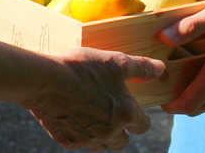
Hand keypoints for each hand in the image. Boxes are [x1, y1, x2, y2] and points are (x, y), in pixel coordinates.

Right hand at [29, 48, 164, 150]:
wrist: (43, 80)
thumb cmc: (81, 69)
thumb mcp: (114, 61)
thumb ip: (140, 66)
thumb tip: (161, 69)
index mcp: (125, 114)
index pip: (144, 126)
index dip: (140, 118)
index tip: (133, 110)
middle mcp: (109, 132)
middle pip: (123, 141)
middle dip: (121, 131)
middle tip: (111, 115)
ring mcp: (86, 139)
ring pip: (100, 146)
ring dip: (100, 136)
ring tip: (92, 118)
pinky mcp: (66, 140)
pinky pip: (77, 143)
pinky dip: (77, 134)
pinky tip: (71, 118)